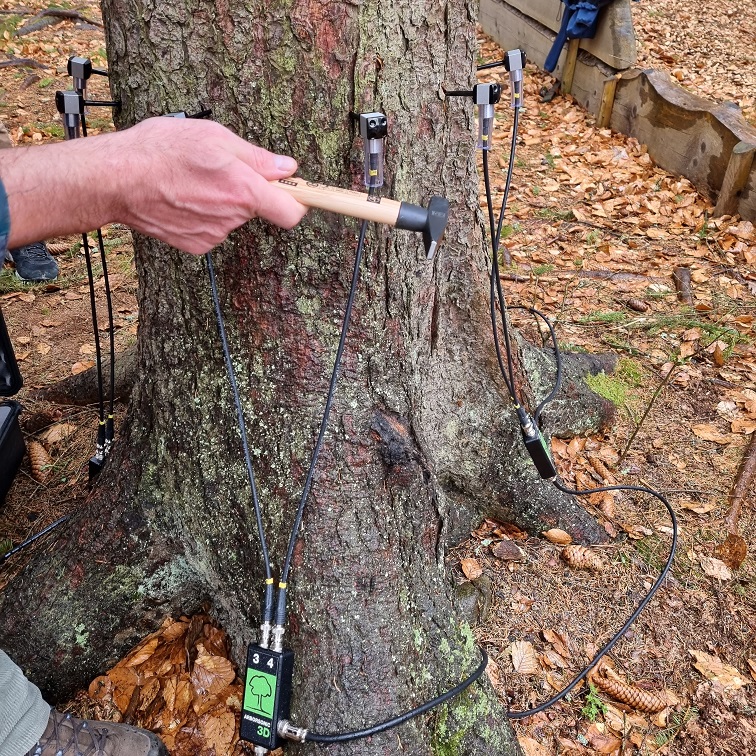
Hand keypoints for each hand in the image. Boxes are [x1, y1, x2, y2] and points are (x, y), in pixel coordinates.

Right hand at [2, 117, 306, 252]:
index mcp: (242, 188)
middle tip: (220, 171)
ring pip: (233, 217)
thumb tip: (287, 170)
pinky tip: (183, 199)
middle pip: (258, 208)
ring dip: (222, 201)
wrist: (114, 181)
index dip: (300, 203)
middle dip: (248, 191)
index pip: (292, 212)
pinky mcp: (196, 246)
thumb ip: (256, 157)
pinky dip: (204, 216)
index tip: (306, 197)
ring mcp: (214, 235)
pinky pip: (214, 229)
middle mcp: (232, 217)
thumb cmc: (159, 150)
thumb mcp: (212, 136)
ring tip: (192, 182)